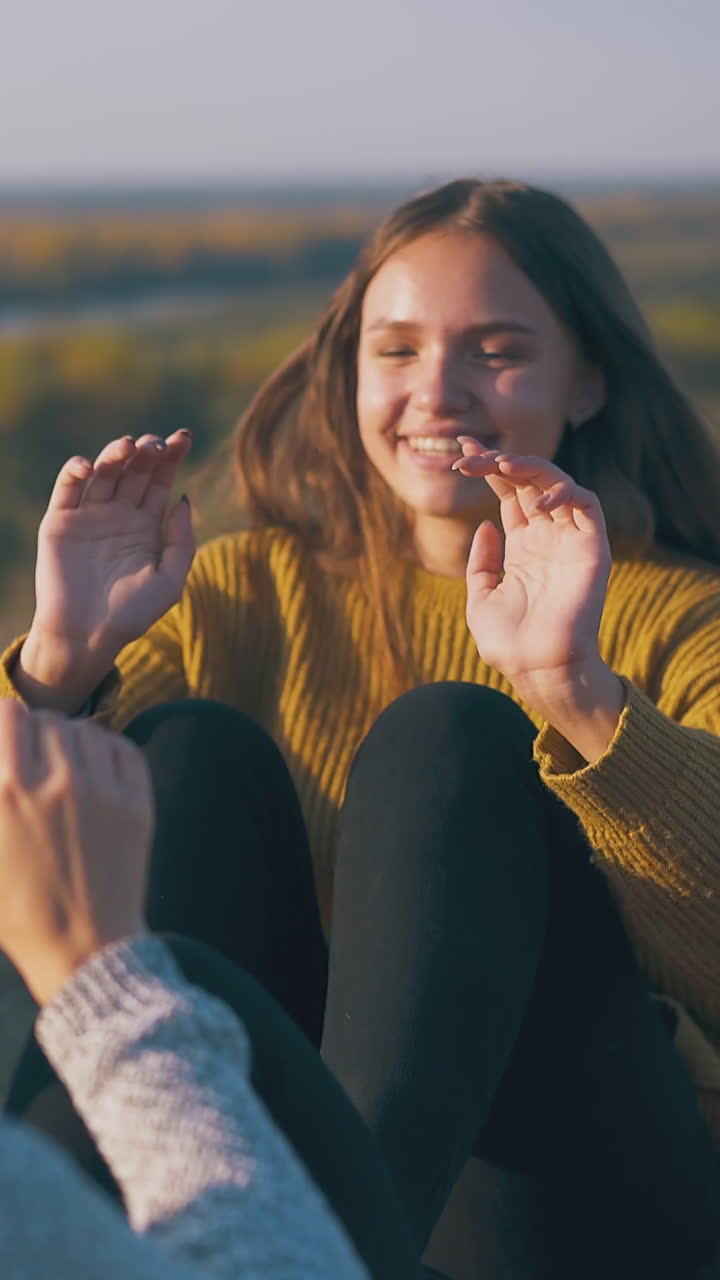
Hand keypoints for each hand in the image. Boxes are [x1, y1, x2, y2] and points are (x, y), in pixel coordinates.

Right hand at [0, 700, 153, 1003]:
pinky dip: (107, 752)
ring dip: (74, 741)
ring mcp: (102, 791)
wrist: (84, 948)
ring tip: (67, 768)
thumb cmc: (20, 909)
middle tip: (38, 758)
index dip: (8, 720)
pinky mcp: (137, 803)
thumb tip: (4, 767)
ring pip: (87, 730)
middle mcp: (56, 782)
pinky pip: (122, 749)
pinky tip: (97, 774)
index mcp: (7, 791)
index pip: (10, 712)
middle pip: (50, 719)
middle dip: (40, 732)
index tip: (10, 735)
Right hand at [20, 431, 193, 707]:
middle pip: (135, 470)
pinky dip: (75, 471)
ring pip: (104, 471)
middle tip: (154, 444)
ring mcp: (89, 516)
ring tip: (129, 446)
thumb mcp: (169, 581)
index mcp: (147, 525)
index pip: (160, 480)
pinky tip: (90, 467)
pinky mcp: (60, 521)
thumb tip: (184, 498)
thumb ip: (181, 542)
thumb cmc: (131, 614)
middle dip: (146, 451)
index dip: (171, 456)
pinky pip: (67, 488)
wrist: (86, 637)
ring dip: (115, 453)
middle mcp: (119, 514)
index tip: (183, 437)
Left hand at [455, 444, 611, 693]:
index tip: (463, 450)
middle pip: (527, 482)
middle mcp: (548, 538)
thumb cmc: (508, 644)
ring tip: (501, 465)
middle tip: (471, 457)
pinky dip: (564, 492)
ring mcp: (571, 541)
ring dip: (531, 467)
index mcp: (523, 547)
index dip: (489, 469)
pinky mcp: (593, 548)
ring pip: (557, 484)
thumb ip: (481, 562)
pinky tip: (537, 503)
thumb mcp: (480, 598)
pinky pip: (587, 505)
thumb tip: (485, 525)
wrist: (538, 669)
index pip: (509, 494)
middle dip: (500, 462)